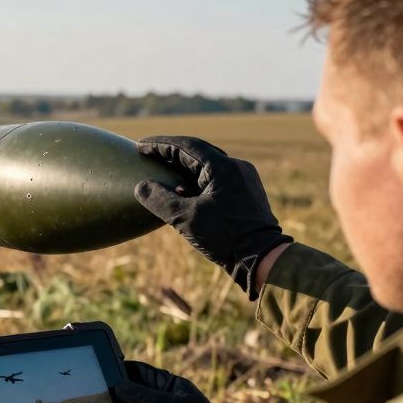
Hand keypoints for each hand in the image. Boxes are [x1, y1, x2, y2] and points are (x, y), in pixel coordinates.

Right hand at [134, 136, 292, 299]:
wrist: (262, 258)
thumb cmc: (224, 237)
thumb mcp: (186, 219)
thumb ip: (160, 200)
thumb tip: (142, 186)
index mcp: (223, 168)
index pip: (186, 147)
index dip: (161, 145)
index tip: (141, 145)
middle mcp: (237, 168)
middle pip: (198, 154)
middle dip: (172, 154)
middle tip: (150, 155)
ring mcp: (244, 180)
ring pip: (208, 167)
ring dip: (184, 169)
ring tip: (163, 174)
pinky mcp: (245, 194)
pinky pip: (217, 180)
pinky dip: (197, 182)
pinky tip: (184, 192)